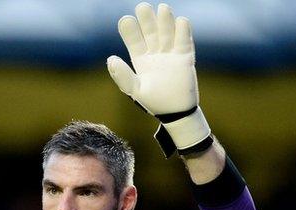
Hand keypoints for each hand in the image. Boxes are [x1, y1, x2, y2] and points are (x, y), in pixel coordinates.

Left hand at [108, 2, 210, 154]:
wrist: (176, 113)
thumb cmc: (154, 103)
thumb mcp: (135, 90)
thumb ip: (123, 76)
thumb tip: (110, 59)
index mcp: (141, 60)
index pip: (134, 41)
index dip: (130, 31)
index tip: (125, 20)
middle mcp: (155, 54)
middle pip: (151, 32)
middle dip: (147, 20)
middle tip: (142, 7)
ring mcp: (171, 54)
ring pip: (167, 33)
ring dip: (165, 21)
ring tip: (162, 8)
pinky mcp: (185, 58)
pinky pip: (184, 42)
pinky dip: (183, 32)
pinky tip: (180, 21)